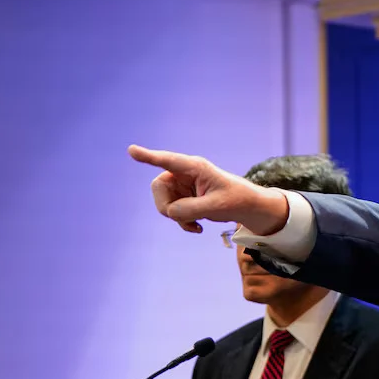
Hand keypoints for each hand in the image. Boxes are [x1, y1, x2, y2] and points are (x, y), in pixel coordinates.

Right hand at [128, 145, 288, 234]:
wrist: (246, 207)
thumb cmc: (236, 200)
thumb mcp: (216, 206)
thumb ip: (190, 209)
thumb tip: (170, 212)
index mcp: (195, 167)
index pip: (168, 160)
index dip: (148, 156)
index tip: (132, 150)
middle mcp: (184, 173)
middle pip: (158, 187)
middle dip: (166, 206)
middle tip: (183, 218)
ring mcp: (182, 185)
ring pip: (163, 202)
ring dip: (177, 217)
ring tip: (196, 224)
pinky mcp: (182, 196)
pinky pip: (170, 210)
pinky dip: (181, 221)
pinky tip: (197, 228)